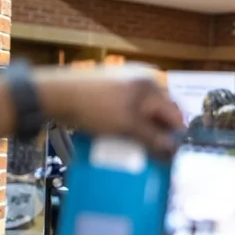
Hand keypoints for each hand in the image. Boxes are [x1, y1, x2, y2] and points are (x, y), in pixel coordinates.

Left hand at [33, 65, 183, 157]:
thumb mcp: (127, 126)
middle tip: (154, 152)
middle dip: (160, 132)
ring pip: (147, 111)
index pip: (175, 114)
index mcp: (152, 86)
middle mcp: (145, 79)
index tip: (171, 155)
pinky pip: (133, 107)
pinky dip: (133, 121)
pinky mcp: (115, 86)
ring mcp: (129, 81)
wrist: (59, 94)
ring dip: (145, 128)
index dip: (175, 136)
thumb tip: (173, 148)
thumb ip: (152, 137)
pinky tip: (124, 132)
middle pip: (162, 112)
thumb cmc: (96, 108)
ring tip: (138, 145)